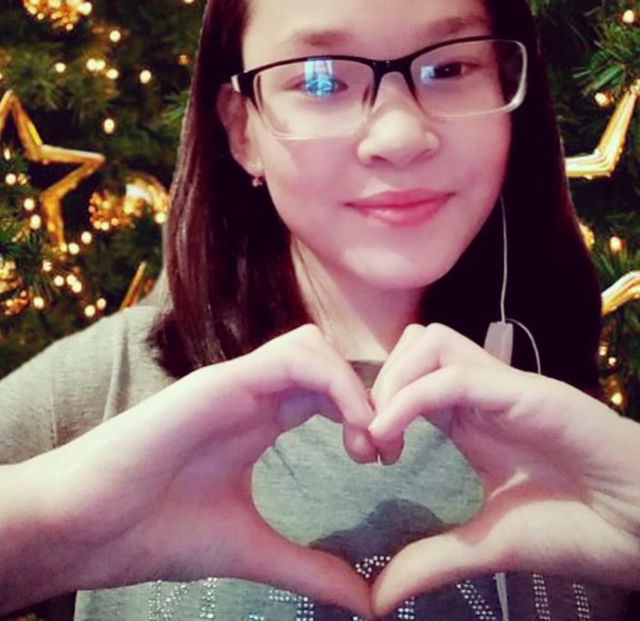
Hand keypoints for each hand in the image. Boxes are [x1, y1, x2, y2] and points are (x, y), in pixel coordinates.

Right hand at [7, 325, 374, 616]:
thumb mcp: (251, 550)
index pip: (325, 390)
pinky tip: (352, 428)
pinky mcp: (221, 381)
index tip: (384, 462)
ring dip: (352, 384)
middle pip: (325, 359)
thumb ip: (307, 568)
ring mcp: (235, 381)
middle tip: (384, 451)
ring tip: (367, 441)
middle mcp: (250, 392)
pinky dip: (335, 383)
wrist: (89, 527)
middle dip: (367, 394)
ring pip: (311, 346)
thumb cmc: (156, 531)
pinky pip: (293, 358)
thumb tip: (364, 601)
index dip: (364, 414)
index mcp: (258, 419)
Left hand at [368, 323, 639, 616]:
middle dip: (377, 385)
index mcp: (472, 420)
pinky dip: (412, 398)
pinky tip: (391, 436)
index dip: (377, 404)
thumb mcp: (489, 545)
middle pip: (414, 347)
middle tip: (366, 443)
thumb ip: (435, 559)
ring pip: (431, 343)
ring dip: (394, 381)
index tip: (363, 455)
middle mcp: (482, 394)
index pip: (411, 379)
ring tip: (382, 436)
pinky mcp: (524, 393)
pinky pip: (456, 377)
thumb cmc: (579, 529)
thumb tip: (377, 597)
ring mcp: (503, 388)